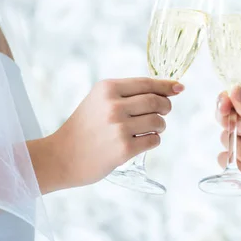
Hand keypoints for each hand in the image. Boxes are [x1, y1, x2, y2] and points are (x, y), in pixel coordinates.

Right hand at [31, 78, 182, 193]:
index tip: (179, 88)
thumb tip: (168, 89)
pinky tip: (142, 142)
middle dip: (166, 107)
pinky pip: (154, 140)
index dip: (167, 85)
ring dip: (160, 126)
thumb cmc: (84, 128)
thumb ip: (127, 94)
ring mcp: (119, 127)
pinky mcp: (124, 148)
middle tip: (163, 113)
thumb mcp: (98, 100)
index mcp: (107, 88)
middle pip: (156, 101)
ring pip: (158, 121)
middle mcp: (113, 105)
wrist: (61, 157)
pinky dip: (153, 141)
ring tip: (150, 130)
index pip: (147, 83)